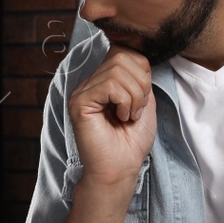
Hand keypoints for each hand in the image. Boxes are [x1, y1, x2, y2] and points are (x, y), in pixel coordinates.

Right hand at [68, 44, 156, 188]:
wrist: (119, 170)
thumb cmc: (130, 143)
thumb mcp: (144, 103)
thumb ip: (140, 79)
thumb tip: (139, 59)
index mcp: (103, 82)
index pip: (125, 52)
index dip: (143, 72)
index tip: (141, 101)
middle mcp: (90, 84)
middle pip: (122, 56)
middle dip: (140, 83)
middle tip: (137, 109)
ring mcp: (82, 92)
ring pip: (117, 70)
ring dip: (134, 95)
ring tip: (129, 116)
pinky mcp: (80, 103)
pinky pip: (109, 85)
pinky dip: (124, 101)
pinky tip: (121, 117)